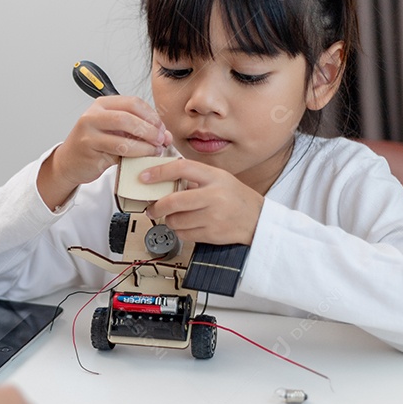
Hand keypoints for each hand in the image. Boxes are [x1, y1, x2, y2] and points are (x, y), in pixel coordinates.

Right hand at [37, 96, 172, 209]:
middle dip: (149, 130)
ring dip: (144, 146)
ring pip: (123, 138)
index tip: (161, 128)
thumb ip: (137, 129)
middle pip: (128, 118)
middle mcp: (93, 115)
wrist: (69, 162)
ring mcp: (89, 133)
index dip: (151, 115)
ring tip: (155, 151)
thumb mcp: (114, 130)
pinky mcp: (89, 151)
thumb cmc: (93, 144)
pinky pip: (118, 154)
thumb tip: (165, 135)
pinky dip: (134, 156)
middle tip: (160, 140)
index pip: (133, 103)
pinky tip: (142, 159)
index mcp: (102, 104)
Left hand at [141, 159, 263, 245]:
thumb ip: (194, 177)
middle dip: (157, 206)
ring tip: (178, 217)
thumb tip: (162, 180)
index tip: (144, 177)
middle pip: (173, 201)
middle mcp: (214, 196)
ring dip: (170, 220)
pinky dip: (180, 231)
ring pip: (175, 221)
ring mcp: (213, 217)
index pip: (181, 169)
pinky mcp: (211, 234)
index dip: (159, 172)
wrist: (258, 219)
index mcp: (214, 177)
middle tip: (152, 207)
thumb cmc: (236, 197)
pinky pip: (183, 234)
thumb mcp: (219, 178)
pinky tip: (188, 226)